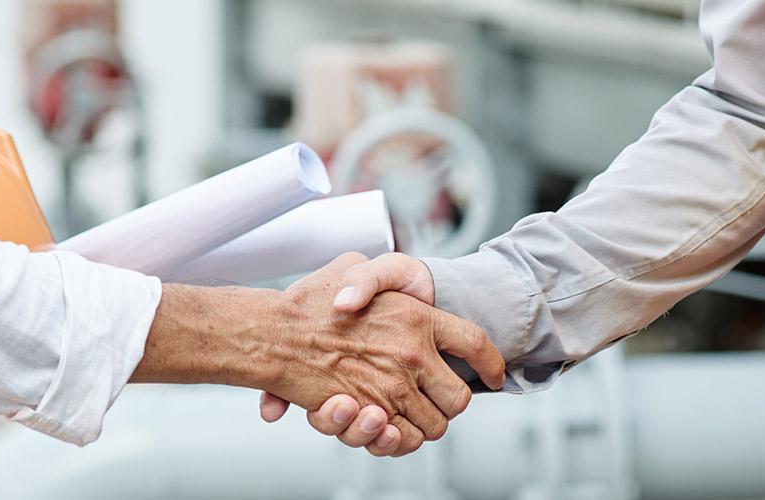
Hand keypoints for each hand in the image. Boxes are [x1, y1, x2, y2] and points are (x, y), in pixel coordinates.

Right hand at [133, 253, 503, 456]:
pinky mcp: (371, 413)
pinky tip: (388, 428)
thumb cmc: (308, 300)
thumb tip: (389, 295)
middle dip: (450, 406)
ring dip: (424, 427)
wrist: (269, 333)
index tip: (495, 375)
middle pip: (459, 397)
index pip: (475, 342)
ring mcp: (394, 386)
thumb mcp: (351, 267)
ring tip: (404, 415)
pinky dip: (399, 441)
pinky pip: (403, 439)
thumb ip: (376, 276)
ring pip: (435, 425)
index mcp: (417, 315)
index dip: (490, 363)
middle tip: (434, 401)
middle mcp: (413, 352)